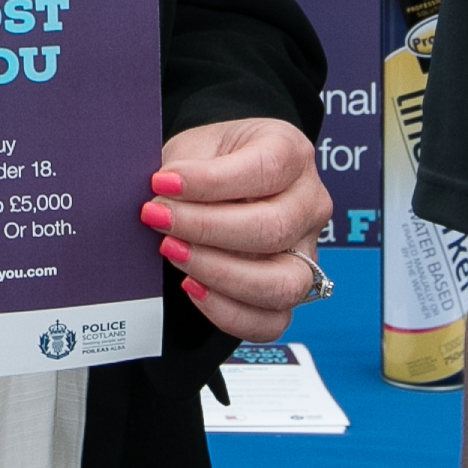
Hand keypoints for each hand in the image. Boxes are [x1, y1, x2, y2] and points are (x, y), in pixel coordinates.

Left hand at [140, 118, 330, 341]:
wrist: (215, 182)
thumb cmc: (209, 161)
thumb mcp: (196, 146)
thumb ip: (184, 169)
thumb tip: (161, 200)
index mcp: (292, 153)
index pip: (265, 169)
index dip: (210, 181)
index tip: (162, 183)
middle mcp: (309, 203)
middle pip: (273, 228)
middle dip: (205, 228)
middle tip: (158, 218)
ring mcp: (307, 252)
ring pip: (282, 283)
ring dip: (218, 273)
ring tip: (173, 252)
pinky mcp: (292, 290)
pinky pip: (271, 321)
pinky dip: (228, 312)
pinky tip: (193, 286)